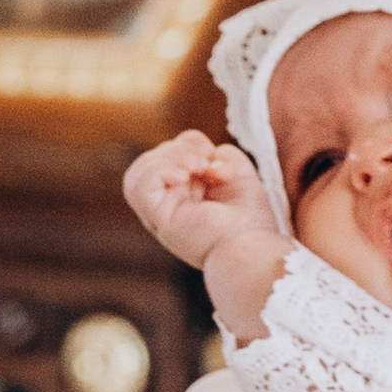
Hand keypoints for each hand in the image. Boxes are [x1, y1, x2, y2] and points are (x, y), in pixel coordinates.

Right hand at [124, 131, 277, 269]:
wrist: (252, 247)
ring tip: (196, 167)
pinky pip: (138, 187)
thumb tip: (203, 159)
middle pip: (152, 160)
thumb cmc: (250, 218)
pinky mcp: (158, 220)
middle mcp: (167, 204)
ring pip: (139, 172)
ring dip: (168, 157)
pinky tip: (185, 176)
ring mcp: (160, 215)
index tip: (214, 157)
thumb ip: (219, 155)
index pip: (169, 154)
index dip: (189, 143)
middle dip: (179, 149)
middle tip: (206, 163)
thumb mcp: (238, 171)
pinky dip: (159, 170)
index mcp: (184, 193)